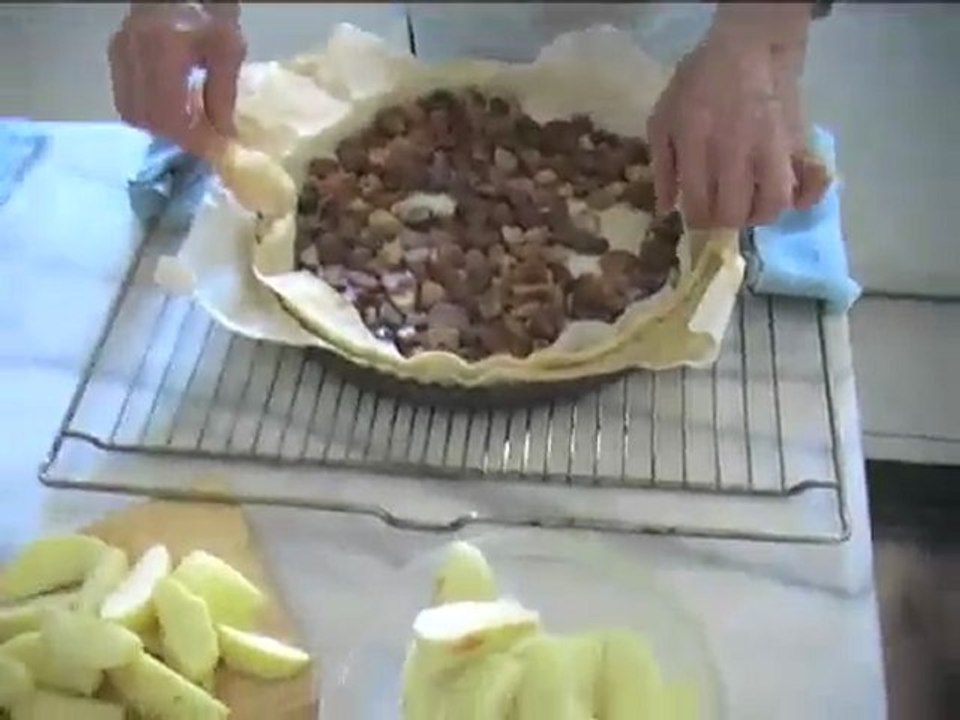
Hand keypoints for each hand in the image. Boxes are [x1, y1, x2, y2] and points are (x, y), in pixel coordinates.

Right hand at [108, 2, 245, 156]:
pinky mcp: (116, 53)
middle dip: (175, 138)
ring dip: (160, 129)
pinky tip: (172, 112)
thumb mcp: (228, 49)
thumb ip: (223, 94)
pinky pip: (126, 97)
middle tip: (202, 144)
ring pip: (131, 112)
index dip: (190, 140)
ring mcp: (120, 53)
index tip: (213, 151)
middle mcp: (134, 54)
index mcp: (164, 51)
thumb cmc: (210, 7)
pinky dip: (148, 113)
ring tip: (189, 130)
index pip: (169, 115)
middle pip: (146, 119)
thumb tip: (223, 135)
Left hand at [647, 16, 823, 228]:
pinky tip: (790, 199)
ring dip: (760, 214)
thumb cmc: (699, 83)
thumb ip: (662, 165)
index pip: (699, 204)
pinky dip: (804, 198)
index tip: (697, 218)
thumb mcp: (663, 118)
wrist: (749, 47)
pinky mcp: (798, 142)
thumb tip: (667, 208)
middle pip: (734, 212)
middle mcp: (736, 150)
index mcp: (698, 143)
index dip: (697, 221)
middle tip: (721, 213)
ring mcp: (771, 146)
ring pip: (773, 204)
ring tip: (750, 207)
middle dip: (725, 222)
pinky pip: (811, 181)